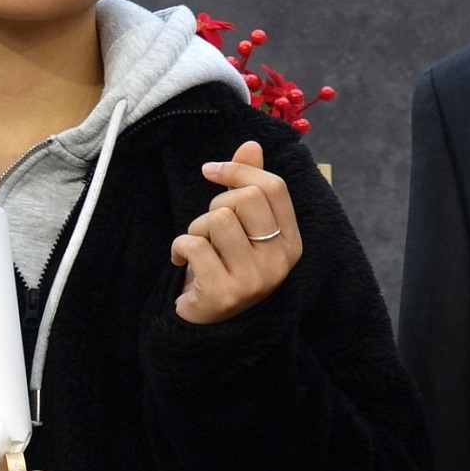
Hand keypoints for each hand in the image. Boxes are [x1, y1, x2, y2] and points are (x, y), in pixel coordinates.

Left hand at [169, 140, 303, 324]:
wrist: (210, 325)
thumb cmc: (226, 268)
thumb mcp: (242, 228)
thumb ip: (250, 187)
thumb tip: (251, 145)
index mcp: (291, 242)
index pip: (272, 187)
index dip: (238, 170)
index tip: (211, 171)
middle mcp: (279, 262)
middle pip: (245, 199)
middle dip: (215, 205)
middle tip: (208, 229)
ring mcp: (254, 280)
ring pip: (217, 219)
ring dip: (196, 228)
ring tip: (198, 248)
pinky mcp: (224, 293)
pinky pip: (193, 245)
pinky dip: (178, 248)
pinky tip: (182, 262)